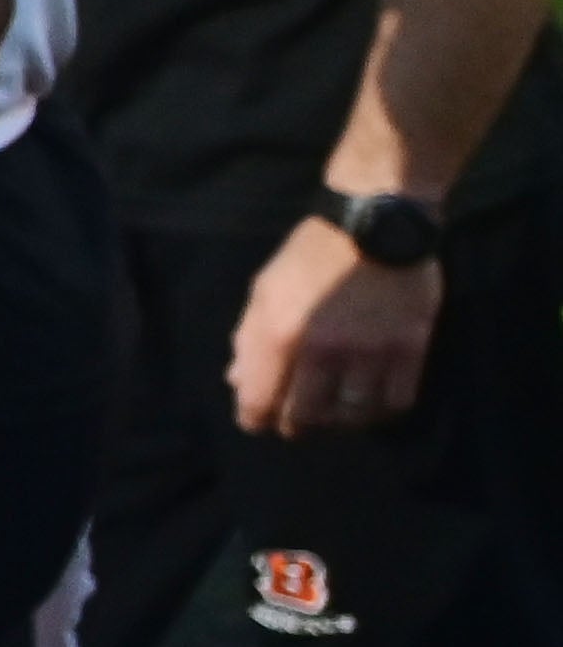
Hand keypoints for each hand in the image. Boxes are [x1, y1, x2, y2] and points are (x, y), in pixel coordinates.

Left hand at [231, 215, 442, 436]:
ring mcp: (369, 353)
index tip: (259, 420)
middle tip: (298, 420)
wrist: (376, 222)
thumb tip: (237, 381)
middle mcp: (321, 351)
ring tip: (335, 412)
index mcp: (277, 335)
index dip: (255, 419)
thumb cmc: (311, 254)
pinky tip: (371, 403)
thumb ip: (249, 338)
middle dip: (295, 425)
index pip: (258, 404)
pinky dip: (380, 411)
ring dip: (339, 421)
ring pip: (351, 417)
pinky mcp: (410, 350)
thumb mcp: (265, 289)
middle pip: (305, 418)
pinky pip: (395, 403)